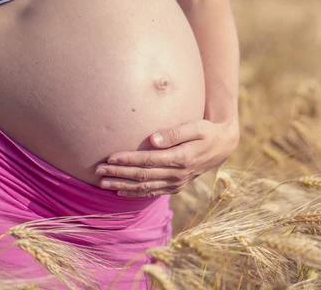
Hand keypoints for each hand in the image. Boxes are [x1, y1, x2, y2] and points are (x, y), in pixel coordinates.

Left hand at [95, 119, 238, 196]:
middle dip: (119, 173)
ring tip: (102, 183)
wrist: (222, 147)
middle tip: (98, 171)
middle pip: (142, 176)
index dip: (128, 159)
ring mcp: (176, 183)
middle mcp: (177, 174)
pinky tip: (120, 191)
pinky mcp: (176, 187)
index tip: (110, 156)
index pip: (149, 161)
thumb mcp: (196, 127)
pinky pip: (152, 192)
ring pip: (145, 187)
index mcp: (181, 159)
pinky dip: (135, 193)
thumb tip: (152, 139)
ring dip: (122, 185)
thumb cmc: (207, 131)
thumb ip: (175, 133)